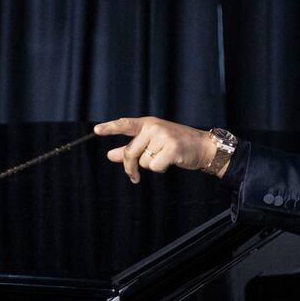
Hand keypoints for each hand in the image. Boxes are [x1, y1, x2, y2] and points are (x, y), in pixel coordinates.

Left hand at [94, 117, 217, 182]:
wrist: (203, 147)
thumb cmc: (177, 145)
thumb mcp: (152, 143)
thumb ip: (131, 148)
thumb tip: (110, 155)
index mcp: (148, 123)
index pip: (125, 124)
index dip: (110, 127)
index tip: (96, 130)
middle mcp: (154, 127)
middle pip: (130, 152)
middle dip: (131, 167)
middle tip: (133, 176)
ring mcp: (163, 136)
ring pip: (143, 161)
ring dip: (152, 165)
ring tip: (165, 158)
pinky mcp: (172, 148)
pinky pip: (155, 166)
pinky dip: (161, 169)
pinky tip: (171, 161)